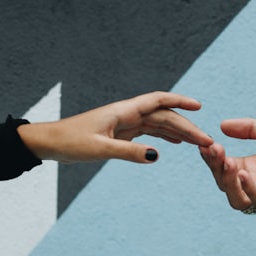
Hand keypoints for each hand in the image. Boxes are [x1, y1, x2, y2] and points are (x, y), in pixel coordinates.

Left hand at [18, 91, 212, 162]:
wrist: (49, 143)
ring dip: (179, 132)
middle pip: (164, 116)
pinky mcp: (121, 133)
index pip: (158, 101)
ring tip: (199, 144)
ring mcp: (125, 123)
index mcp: (123, 111)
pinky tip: (176, 143)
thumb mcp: (99, 149)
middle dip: (186, 127)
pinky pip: (148, 133)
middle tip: (206, 142)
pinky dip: (164, 137)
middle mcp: (127, 114)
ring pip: (158, 125)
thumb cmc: (69, 142)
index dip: (180, 102)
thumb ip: (128, 152)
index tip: (199, 107)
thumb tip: (157, 154)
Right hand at [199, 118, 255, 212]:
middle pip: (224, 183)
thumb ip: (251, 128)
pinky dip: (250, 189)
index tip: (206, 142)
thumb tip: (222, 125)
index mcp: (252, 167)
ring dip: (228, 182)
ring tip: (228, 162)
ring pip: (236, 198)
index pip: (224, 165)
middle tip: (215, 149)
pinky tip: (245, 173)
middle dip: (215, 167)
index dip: (212, 156)